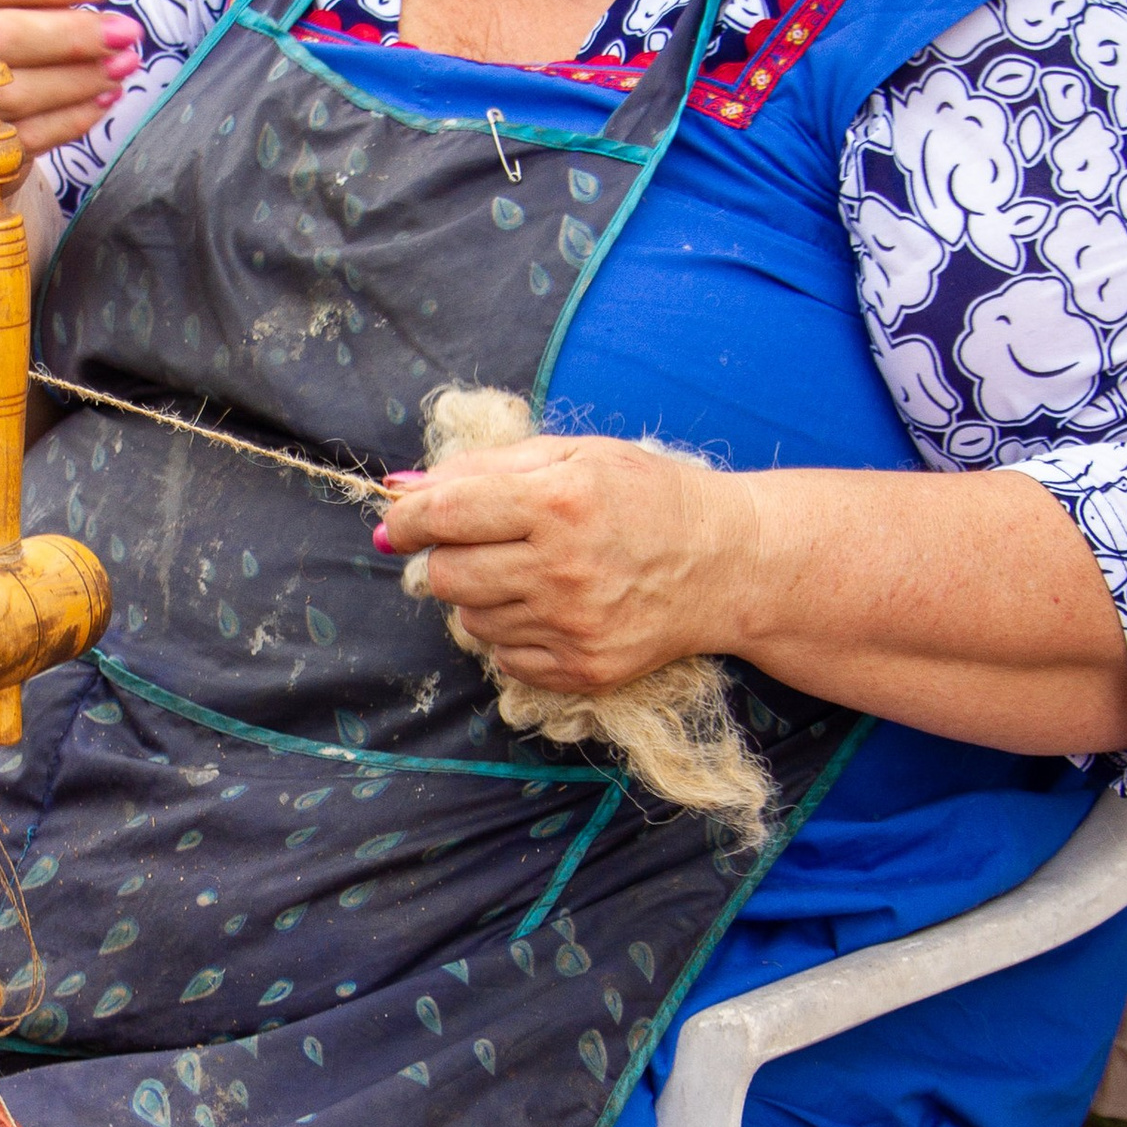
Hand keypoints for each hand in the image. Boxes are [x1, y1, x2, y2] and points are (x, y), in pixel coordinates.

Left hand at [373, 436, 757, 691]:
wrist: (726, 564)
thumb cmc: (646, 498)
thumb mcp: (574, 456)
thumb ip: (484, 468)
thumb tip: (402, 489)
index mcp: (559, 501)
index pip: (445, 517)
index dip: (409, 520)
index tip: (400, 522)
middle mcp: (563, 568)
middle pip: (447, 577)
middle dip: (446, 560)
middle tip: (474, 546)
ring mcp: (574, 626)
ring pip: (471, 621)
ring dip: (483, 598)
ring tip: (531, 574)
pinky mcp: (583, 670)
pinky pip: (505, 659)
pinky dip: (514, 634)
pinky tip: (552, 608)